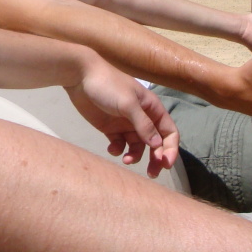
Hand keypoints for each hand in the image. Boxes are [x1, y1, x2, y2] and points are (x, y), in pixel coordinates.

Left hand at [65, 58, 178, 177]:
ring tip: (126, 159)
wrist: (80, 77)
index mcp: (152, 108)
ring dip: (135, 156)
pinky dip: (118, 149)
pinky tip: (111, 148)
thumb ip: (143, 125)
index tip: (165, 164)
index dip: (170, 148)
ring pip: (137, 146)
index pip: (169, 132)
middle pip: (155, 143)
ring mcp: (126, 123)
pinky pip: (119, 144)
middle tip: (152, 174)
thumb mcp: (128, 103)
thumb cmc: (109, 85)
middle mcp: (142, 118)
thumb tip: (157, 145)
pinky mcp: (110, 128)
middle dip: (155, 158)